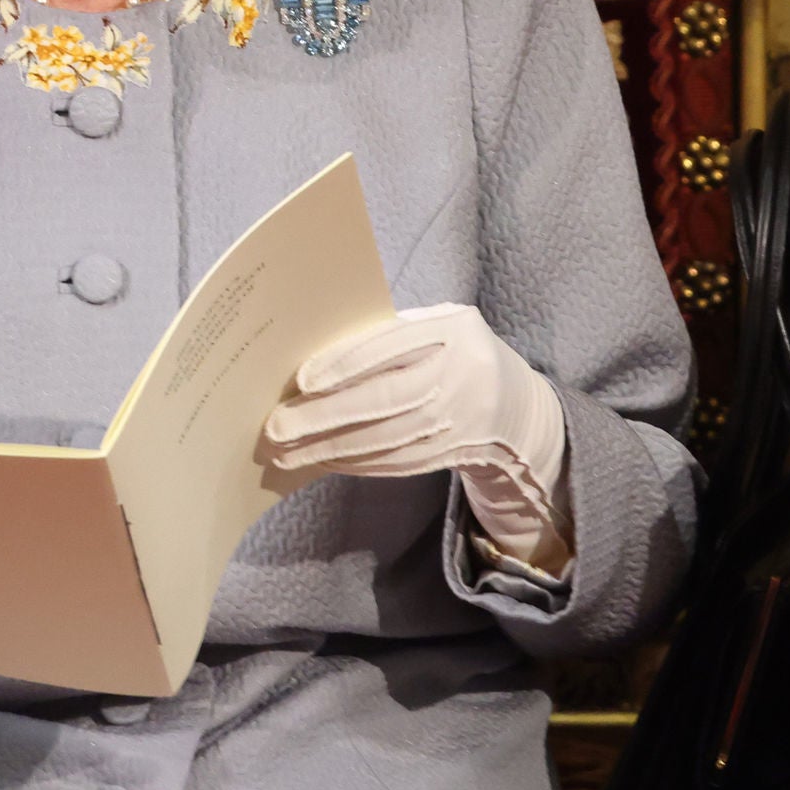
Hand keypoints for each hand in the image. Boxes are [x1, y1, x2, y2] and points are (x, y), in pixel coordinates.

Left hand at [259, 303, 572, 572]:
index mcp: (453, 330)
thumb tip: (316, 354)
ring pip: (385, 439)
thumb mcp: (435, 326)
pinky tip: (323, 461)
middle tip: (277, 426)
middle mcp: (460, 376)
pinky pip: (394, 462)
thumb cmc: (452, 350)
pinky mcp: (448, 453)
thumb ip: (389, 333)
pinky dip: (354, 463)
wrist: (512, 402)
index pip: (392, 346)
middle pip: (385, 399)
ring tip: (287, 452)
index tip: (303, 381)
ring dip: (330, 448)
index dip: (346, 364)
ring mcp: (457, 420)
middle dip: (326, 416)